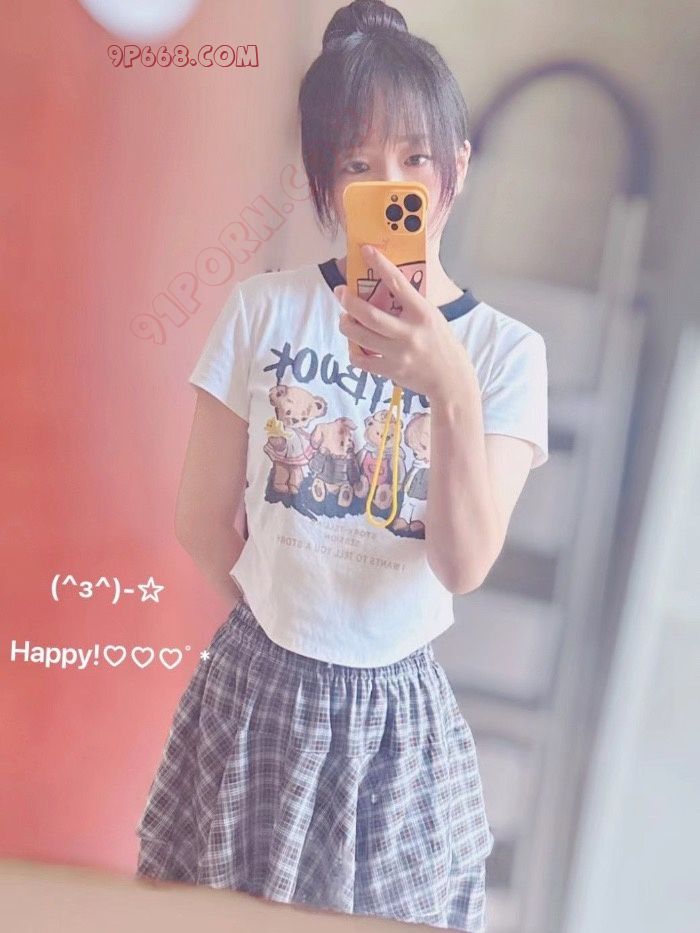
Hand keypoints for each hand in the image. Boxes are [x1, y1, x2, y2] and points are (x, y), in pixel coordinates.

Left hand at [333, 244, 468, 399]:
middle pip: (370, 315)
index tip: (365, 250)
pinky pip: (362, 360)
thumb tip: (386, 283)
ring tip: (345, 319)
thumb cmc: (441, 343)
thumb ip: (411, 304)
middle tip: (339, 292)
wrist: (451, 380)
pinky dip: (354, 351)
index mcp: (423, 314)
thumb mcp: (433, 318)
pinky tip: (355, 345)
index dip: (380, 265)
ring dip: (346, 325)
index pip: (398, 284)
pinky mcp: (391, 371)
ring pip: (360, 337)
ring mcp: (399, 354)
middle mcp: (409, 333)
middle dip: (349, 302)